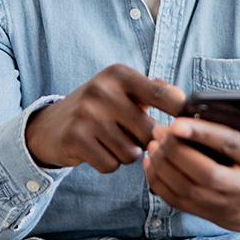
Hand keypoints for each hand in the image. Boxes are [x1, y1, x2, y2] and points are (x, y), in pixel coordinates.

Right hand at [26, 64, 185, 172]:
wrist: (50, 125)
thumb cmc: (100, 108)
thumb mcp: (124, 90)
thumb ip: (156, 91)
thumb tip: (188, 102)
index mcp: (120, 74)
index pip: (163, 95)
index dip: (180, 113)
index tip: (186, 124)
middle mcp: (102, 90)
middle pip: (149, 132)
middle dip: (144, 141)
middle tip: (128, 134)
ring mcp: (86, 114)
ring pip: (131, 153)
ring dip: (125, 154)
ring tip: (110, 141)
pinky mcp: (74, 138)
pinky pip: (111, 165)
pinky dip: (108, 164)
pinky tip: (96, 150)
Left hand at [143, 103, 239, 236]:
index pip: (232, 147)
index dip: (203, 134)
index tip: (177, 122)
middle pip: (206, 172)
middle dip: (177, 151)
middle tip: (160, 130)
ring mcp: (228, 206)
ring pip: (188, 189)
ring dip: (165, 166)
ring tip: (154, 143)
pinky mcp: (212, 215)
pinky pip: (180, 203)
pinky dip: (161, 184)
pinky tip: (153, 164)